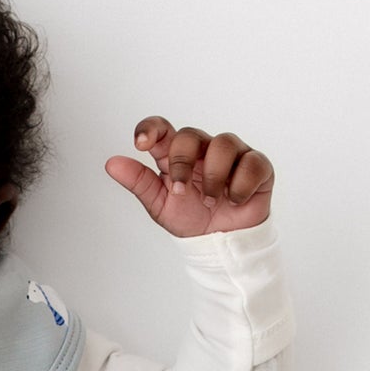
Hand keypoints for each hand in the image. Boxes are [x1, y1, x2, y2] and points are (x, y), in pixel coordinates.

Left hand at [104, 118, 273, 235]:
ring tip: (211, 200)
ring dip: (214, 177)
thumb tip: (112, 164)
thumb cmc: (191, 218)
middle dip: (183, 163)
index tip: (142, 143)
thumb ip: (138, 182)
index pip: (162, 129)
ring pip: (224, 143)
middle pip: (191, 135)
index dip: (151, 129)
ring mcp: (233, 154)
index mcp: (177, 154)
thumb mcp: (159, 204)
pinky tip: (234, 200)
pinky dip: (240, 185)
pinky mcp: (257, 165)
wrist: (220, 242)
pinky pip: (251, 162)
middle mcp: (204, 148)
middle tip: (181, 191)